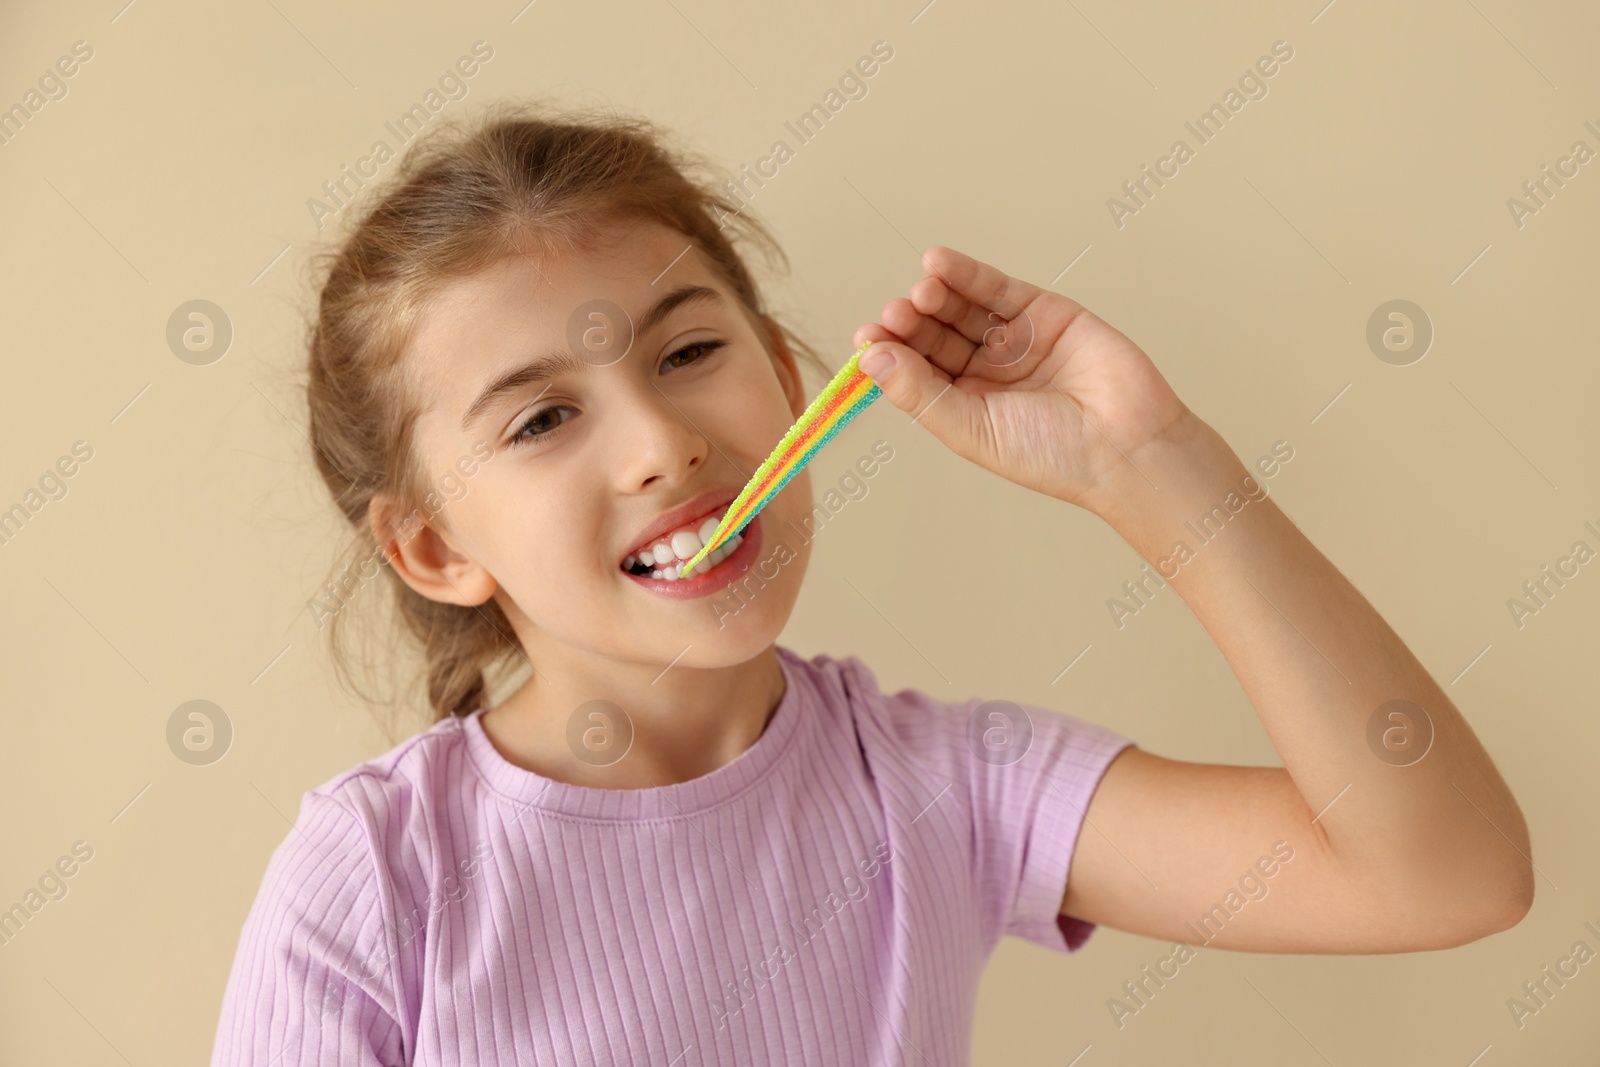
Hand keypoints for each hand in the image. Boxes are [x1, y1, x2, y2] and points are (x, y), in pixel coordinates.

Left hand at [854, 246, 1197, 514]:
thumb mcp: (973, 429)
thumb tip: (871, 359)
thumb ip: (922, 393)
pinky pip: (996, 289)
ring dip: (936, 296)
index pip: (915, 372)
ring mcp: (1013, 340)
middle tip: (897, 314)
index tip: (868, 338)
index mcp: (963, 407)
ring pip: (961, 309)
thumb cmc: (1053, 454)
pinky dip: (966, 274)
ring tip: (920, 293)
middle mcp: (985, 372)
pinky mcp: (1043, 312)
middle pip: (933, 336)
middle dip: (912, 323)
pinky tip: (938, 264)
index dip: (890, 353)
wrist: (1127, 444)